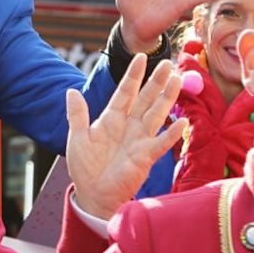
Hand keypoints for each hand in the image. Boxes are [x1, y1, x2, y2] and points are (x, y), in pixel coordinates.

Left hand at [66, 54, 186, 219]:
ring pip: (156, 115)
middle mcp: (129, 126)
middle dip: (156, 82)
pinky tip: (182, 122)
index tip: (141, 57)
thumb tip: (71, 91)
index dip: (133, 75)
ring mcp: (139, 140)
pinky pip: (160, 143)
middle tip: (168, 64)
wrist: (92, 194)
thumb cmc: (86, 167)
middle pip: (145, 99)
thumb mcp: (78, 138)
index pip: (125, 92)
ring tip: (177, 81)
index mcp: (112, 118)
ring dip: (167, 99)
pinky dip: (171, 134)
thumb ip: (77, 115)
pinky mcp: (145, 157)